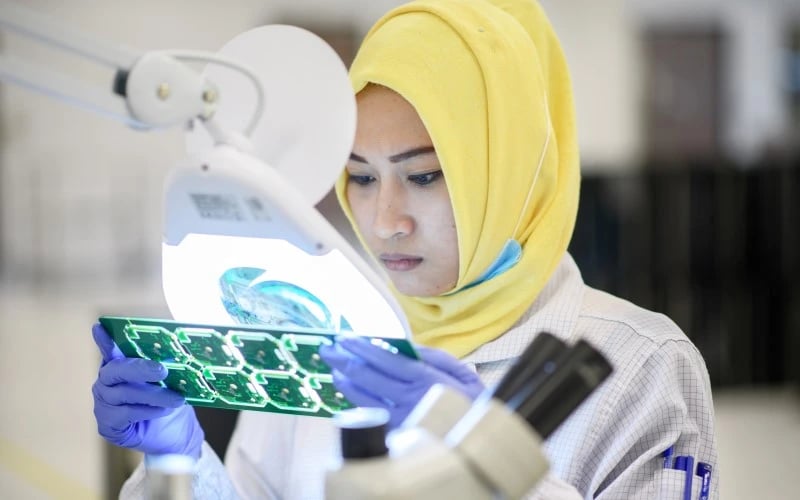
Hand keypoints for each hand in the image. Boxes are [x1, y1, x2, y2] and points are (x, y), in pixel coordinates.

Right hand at [91, 323, 203, 458]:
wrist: (175, 434)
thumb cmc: (170, 401)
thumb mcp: (170, 381)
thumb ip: (163, 367)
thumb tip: (172, 356)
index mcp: (121, 367)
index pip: (110, 350)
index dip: (104, 340)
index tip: (99, 327)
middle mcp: (107, 383)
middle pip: (116, 370)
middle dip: (140, 368)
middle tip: (163, 370)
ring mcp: (104, 403)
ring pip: (124, 393)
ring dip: (154, 395)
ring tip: (176, 398)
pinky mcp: (107, 424)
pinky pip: (126, 413)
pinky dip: (147, 411)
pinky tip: (162, 411)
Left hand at [319, 337, 483, 428]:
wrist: (480, 439)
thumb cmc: (470, 401)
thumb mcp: (459, 370)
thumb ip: (431, 355)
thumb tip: (403, 345)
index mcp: (423, 379)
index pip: (384, 359)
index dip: (361, 347)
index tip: (345, 338)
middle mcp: (408, 398)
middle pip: (367, 377)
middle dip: (343, 360)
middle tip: (328, 349)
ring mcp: (400, 419)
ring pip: (363, 398)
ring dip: (345, 381)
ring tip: (334, 369)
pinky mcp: (396, 434)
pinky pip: (370, 415)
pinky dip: (355, 402)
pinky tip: (347, 392)